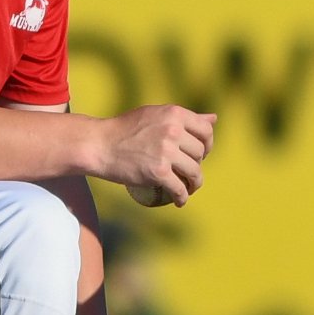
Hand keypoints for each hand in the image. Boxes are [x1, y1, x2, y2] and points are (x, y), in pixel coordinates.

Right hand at [97, 105, 214, 205]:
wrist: (99, 145)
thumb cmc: (126, 129)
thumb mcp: (155, 115)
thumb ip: (183, 118)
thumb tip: (214, 119)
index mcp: (174, 114)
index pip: (206, 131)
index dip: (207, 144)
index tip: (200, 153)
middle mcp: (173, 130)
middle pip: (200, 153)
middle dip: (197, 164)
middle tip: (187, 171)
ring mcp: (166, 151)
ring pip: (194, 172)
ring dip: (194, 184)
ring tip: (188, 188)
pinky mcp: (158, 172)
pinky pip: (179, 188)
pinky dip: (182, 198)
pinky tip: (179, 200)